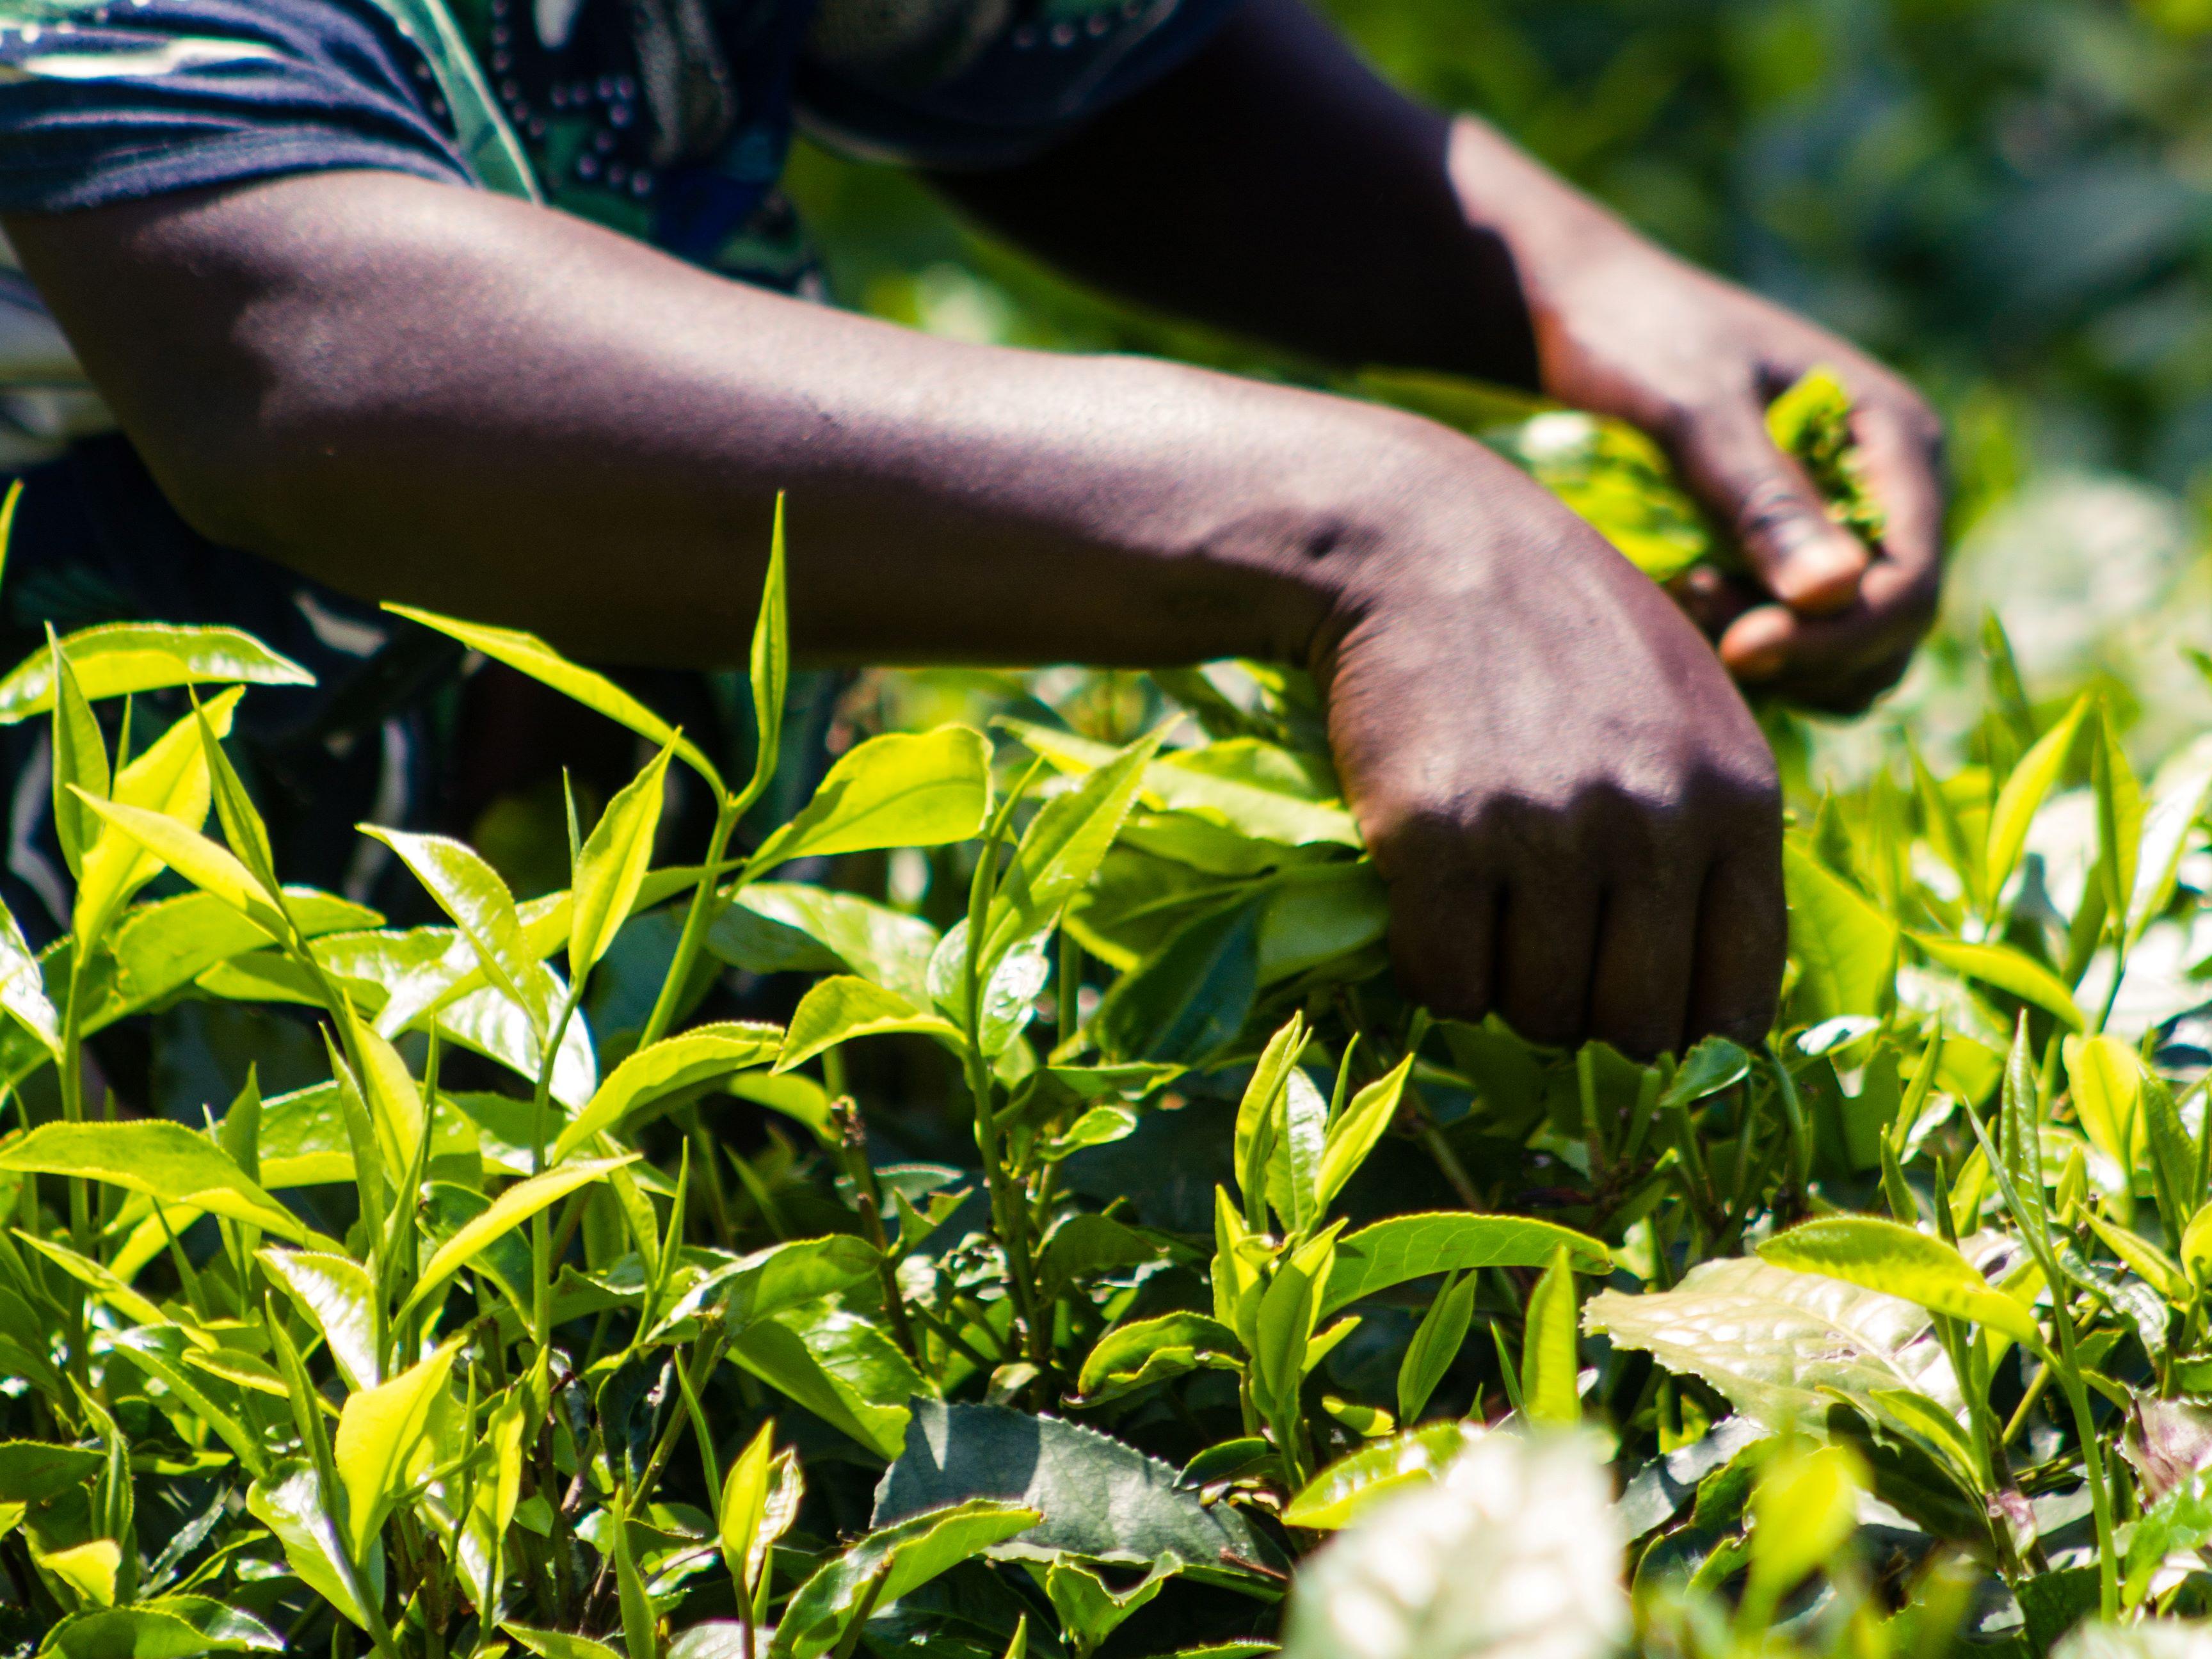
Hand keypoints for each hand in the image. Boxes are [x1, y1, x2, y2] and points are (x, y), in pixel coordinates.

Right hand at [1311, 443, 1785, 1055]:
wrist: (1426, 544)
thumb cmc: (1562, 635)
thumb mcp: (1689, 713)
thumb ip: (1715, 838)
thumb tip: (1710, 1011)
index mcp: (1739, 800)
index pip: (1738, 1003)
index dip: (1683, 1034)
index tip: (1632, 1012)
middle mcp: (1655, 824)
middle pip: (1635, 1028)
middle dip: (1586, 1016)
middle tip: (1544, 958)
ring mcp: (1545, 833)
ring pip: (1536, 1015)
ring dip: (1504, 990)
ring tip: (1486, 913)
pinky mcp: (1437, 838)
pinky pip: (1445, 982)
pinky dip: (1433, 969)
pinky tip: (1427, 904)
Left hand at [1450, 123, 1945, 712]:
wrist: (1584, 314)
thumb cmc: (1636, 340)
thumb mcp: (1694, 411)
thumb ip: (1760, 498)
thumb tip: (1833, 593)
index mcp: (1898, 439)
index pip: (1911, 581)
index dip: (1838, 637)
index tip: (1735, 649)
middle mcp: (1892, 490)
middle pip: (1889, 632)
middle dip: (1804, 654)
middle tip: (1691, 606)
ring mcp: (1845, 524)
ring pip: (1849, 653)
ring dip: (1778, 663)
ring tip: (1682, 596)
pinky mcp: (1793, 552)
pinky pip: (1800, 641)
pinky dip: (1752, 651)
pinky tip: (1681, 604)